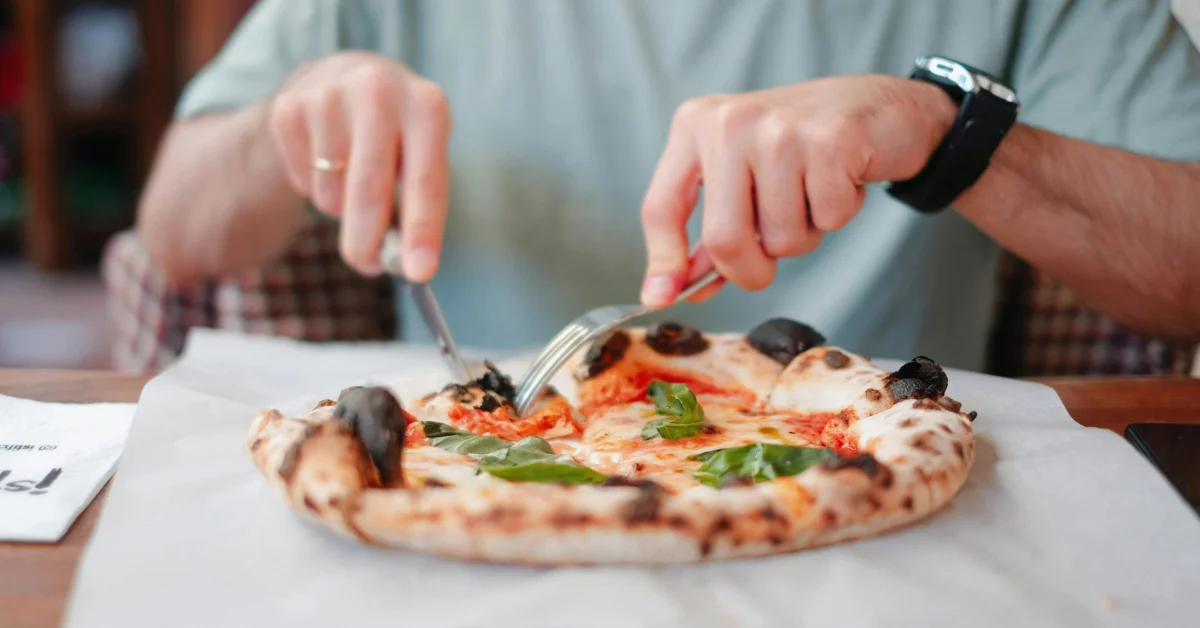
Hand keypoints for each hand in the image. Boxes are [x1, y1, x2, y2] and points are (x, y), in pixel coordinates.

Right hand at [267, 52, 451, 279]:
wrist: (345, 78)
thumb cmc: (398, 135)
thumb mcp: (422, 155)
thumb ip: (417, 207)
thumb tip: (404, 266)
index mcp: (427, 105)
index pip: (426, 180)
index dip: (423, 230)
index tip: (420, 272)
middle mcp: (379, 91)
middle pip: (369, 189)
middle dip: (368, 241)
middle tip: (368, 267)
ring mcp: (329, 95)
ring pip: (332, 192)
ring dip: (341, 210)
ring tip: (352, 180)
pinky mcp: (289, 107)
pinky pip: (303, 182)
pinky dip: (314, 188)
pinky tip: (325, 158)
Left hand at [638, 75, 955, 306]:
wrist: (880, 108)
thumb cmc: (804, 149)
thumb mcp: (743, 180)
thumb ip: (711, 233)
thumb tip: (672, 288)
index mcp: (696, 126)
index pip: (661, 206)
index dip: (662, 260)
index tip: (660, 297)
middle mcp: (730, 122)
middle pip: (724, 239)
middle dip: (750, 271)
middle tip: (769, 263)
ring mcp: (779, 129)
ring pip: (781, 238)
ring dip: (804, 235)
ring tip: (814, 193)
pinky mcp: (829, 141)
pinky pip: (827, 220)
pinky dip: (839, 215)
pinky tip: (843, 179)